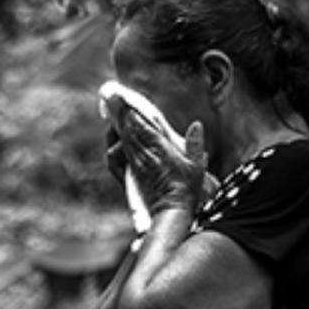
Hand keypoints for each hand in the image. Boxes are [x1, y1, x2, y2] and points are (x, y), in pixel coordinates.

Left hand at [107, 95, 206, 215]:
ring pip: (122, 141)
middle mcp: (144, 156)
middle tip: (112, 95)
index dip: (131, 111)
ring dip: (117, 127)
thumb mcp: (197, 167)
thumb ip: (195, 144)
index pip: (142, 126)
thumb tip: (196, 125)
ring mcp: (135, 165)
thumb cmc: (186, 191)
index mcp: (159, 150)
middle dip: (120, 112)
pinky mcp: (130, 174)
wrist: (170, 213)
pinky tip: (116, 140)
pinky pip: (119, 156)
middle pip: (128, 130)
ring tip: (113, 113)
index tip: (123, 97)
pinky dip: (117, 145)